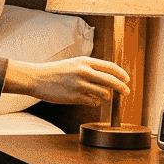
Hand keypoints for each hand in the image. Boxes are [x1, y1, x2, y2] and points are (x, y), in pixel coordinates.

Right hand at [2, 57, 130, 106]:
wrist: (37, 78)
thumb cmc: (55, 72)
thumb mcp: (74, 64)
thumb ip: (90, 68)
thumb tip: (110, 78)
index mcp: (85, 61)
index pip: (111, 67)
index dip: (122, 74)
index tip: (127, 80)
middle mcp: (84, 72)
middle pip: (112, 81)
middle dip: (122, 88)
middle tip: (126, 92)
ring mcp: (80, 85)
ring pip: (104, 93)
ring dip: (104, 96)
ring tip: (98, 95)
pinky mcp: (75, 97)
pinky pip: (93, 102)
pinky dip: (94, 102)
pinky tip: (87, 99)